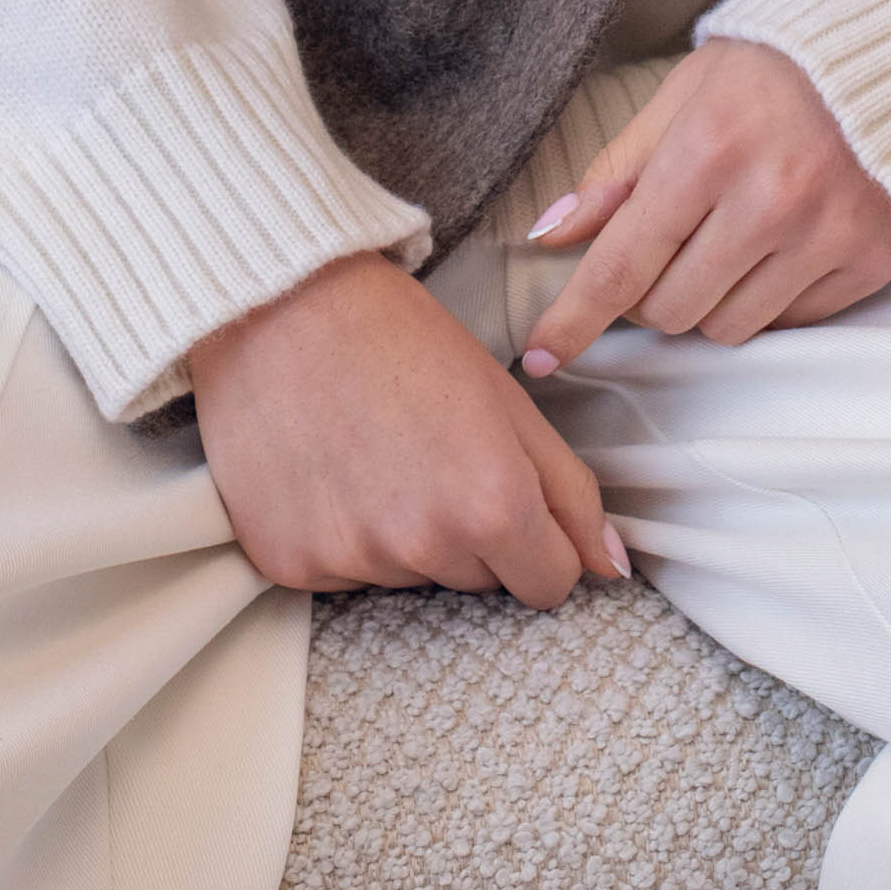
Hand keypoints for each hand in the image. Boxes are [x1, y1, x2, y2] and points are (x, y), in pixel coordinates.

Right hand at [188, 252, 626, 604]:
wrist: (281, 305)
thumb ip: (569, 491)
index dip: (537, 539)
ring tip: (375, 452)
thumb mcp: (508, 400)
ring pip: (411, 577)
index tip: (505, 493)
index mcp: (493, 505)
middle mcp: (424, 546)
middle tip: (431, 451)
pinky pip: (343, 575)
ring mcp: (352, 560)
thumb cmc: (402, 339)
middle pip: (478, 581)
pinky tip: (330, 471)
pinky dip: (344, 535)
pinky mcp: (289, 564)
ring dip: (405, 534)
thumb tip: (609, 569)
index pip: (549, 584)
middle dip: (470, 531)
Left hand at [518, 40, 890, 376]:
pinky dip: (769, 301)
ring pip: (729, 328)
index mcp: (708, 150)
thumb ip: (618, 170)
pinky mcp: (871, 260)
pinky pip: (792, 323)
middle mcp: (769, 202)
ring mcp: (826, 236)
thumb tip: (552, 235)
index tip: (541, 356)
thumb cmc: (777, 66)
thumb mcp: (684, 93)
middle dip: (649, 294)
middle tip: (667, 248)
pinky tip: (776, 250)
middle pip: (670, 310)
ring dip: (709, 302)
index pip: (623, 264)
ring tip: (727, 242)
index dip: (573, 320)